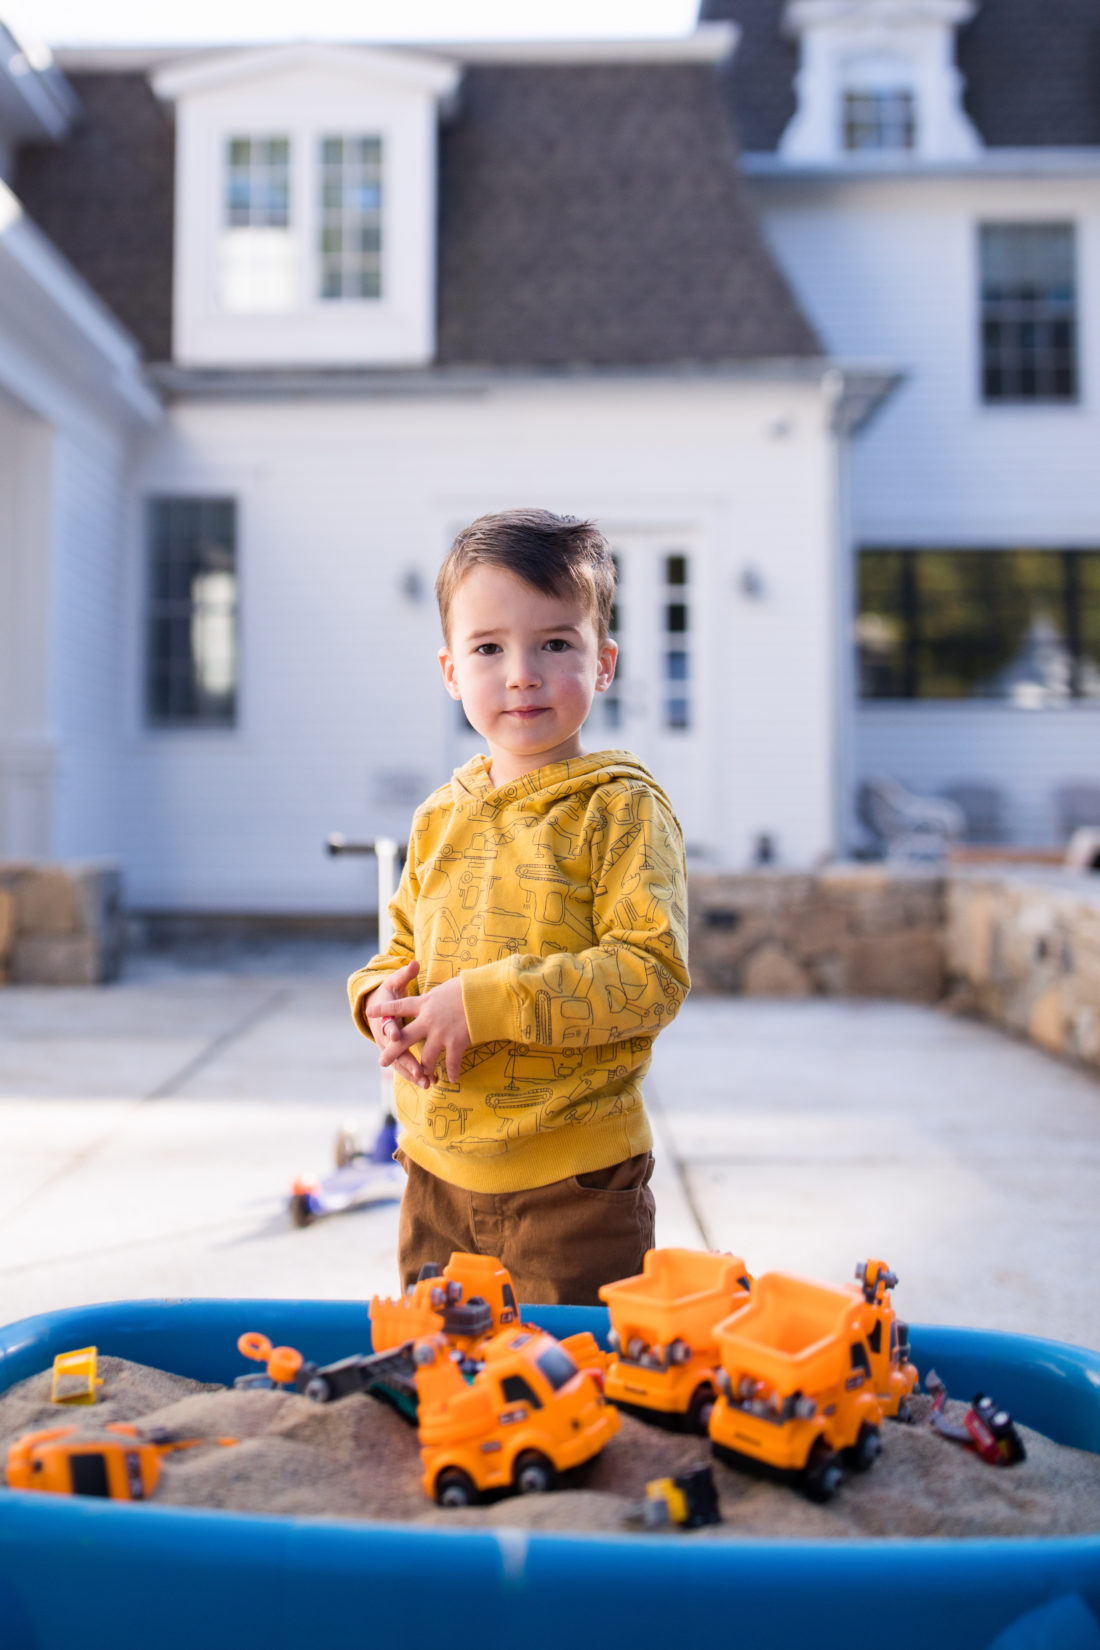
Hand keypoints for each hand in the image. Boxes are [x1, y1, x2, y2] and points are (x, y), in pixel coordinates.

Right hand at [364, 961, 430, 1088]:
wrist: (373, 1008)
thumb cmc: (388, 994)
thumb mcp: (394, 982)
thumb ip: (404, 975)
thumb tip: (413, 962)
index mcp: (384, 1016)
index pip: (387, 1023)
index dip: (391, 1029)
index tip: (397, 1035)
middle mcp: (385, 1034)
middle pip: (395, 1049)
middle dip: (406, 1060)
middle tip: (419, 1070)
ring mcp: (389, 1046)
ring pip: (400, 1062)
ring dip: (413, 1073)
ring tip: (427, 1082)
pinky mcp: (395, 1053)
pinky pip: (404, 1066)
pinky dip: (414, 1075)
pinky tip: (428, 1083)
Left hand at [371, 975, 470, 1083]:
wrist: (485, 993)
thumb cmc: (469, 986)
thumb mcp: (446, 987)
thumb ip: (436, 996)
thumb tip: (434, 996)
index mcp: (424, 1003)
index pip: (399, 1006)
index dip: (384, 1009)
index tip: (369, 1012)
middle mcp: (428, 1020)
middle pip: (404, 1039)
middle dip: (392, 1052)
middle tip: (381, 1062)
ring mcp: (441, 1033)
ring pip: (426, 1057)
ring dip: (423, 1069)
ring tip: (421, 1077)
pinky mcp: (456, 1043)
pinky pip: (451, 1063)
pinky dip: (453, 1072)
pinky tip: (452, 1079)